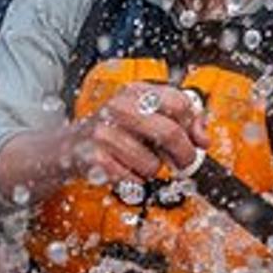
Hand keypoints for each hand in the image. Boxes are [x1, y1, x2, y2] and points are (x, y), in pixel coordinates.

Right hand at [63, 82, 206, 184]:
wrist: (69, 147)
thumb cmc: (114, 131)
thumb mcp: (144, 115)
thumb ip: (178, 121)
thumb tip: (203, 139)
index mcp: (135, 91)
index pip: (179, 103)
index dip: (192, 125)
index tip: (195, 139)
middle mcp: (118, 107)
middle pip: (169, 132)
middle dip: (184, 155)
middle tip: (184, 163)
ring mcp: (104, 132)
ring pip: (151, 163)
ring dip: (152, 170)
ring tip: (140, 162)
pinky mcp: (94, 157)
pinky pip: (131, 179)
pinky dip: (134, 181)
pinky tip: (124, 170)